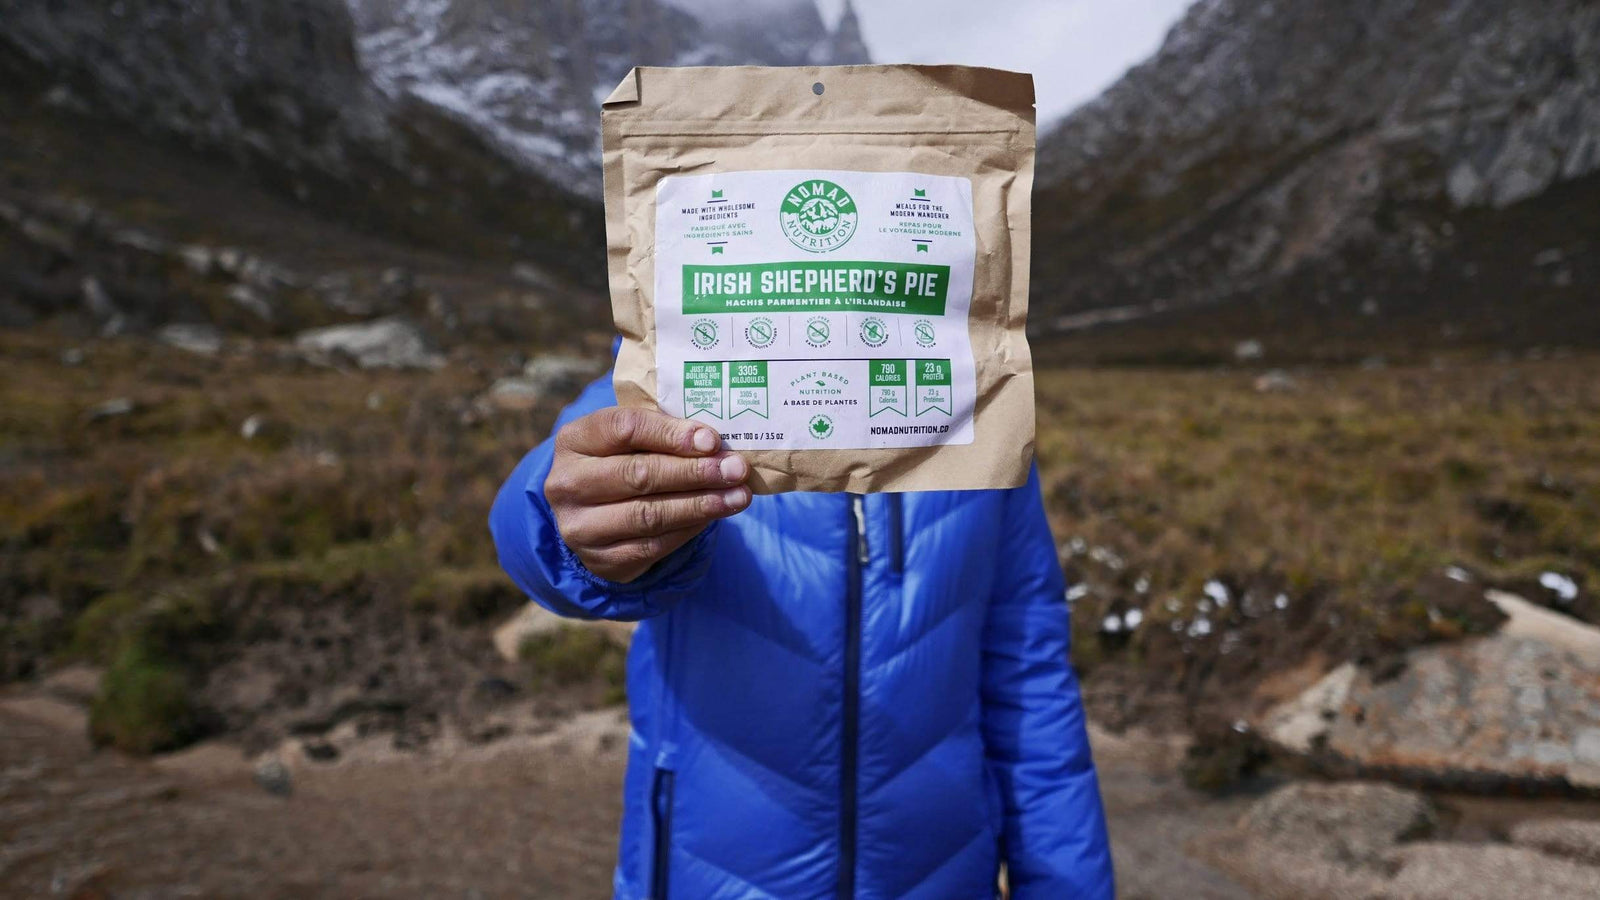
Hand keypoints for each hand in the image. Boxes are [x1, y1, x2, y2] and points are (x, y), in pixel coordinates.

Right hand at [546, 407, 750, 582]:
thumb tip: (716, 443)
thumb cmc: (622, 461)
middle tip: (735, 469)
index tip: (712, 439)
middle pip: (638, 475)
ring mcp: (579, 527)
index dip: (671, 434)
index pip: (624, 428)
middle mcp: (567, 484)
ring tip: (738, 496)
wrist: (592, 513)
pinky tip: (715, 515)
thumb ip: (664, 432)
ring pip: (648, 515)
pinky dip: (689, 529)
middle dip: (694, 472)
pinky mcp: (600, 560)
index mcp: (574, 440)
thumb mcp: (631, 439)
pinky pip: (653, 546)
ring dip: (700, 505)